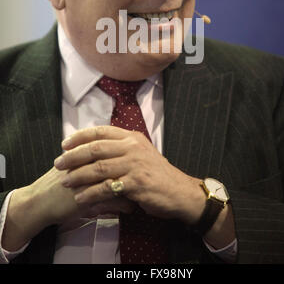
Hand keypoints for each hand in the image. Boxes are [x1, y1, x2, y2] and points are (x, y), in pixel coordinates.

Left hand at [54, 125, 205, 223]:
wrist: (179, 191)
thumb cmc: (157, 174)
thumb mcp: (141, 153)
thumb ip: (121, 148)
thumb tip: (94, 147)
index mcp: (132, 137)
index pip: (101, 132)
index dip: (80, 136)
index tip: (64, 143)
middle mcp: (133, 147)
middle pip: (96, 148)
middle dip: (73, 156)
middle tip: (58, 163)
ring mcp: (135, 164)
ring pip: (99, 167)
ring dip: (78, 175)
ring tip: (65, 181)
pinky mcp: (136, 183)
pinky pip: (107, 187)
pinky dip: (90, 193)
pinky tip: (80, 197)